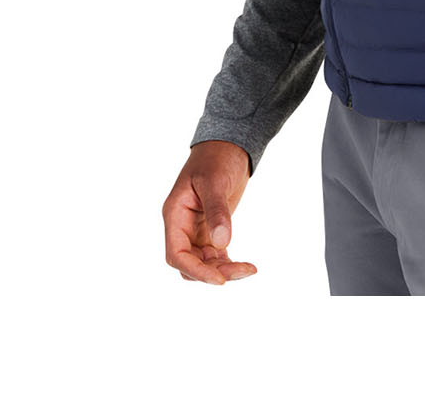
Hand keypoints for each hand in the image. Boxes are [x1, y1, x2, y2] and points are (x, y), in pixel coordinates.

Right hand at [163, 140, 257, 284]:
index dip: (195, 270)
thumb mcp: (215, 181)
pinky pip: (214, 255)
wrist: (228, 145)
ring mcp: (195, 229)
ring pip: (203, 262)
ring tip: (249, 269)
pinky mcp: (210, 229)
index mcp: (175, 214)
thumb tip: (222, 243)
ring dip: (223, 270)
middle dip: (213, 272)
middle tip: (244, 270)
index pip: (176, 254)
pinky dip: (226, 263)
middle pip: (190, 263)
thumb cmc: (217, 158)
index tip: (219, 279)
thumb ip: (217, 211)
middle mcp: (182, 226)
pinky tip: (244, 266)